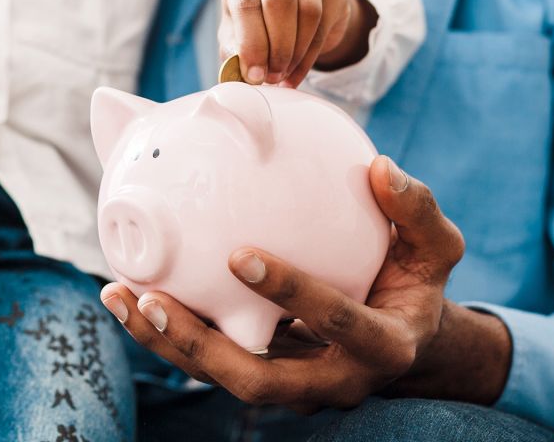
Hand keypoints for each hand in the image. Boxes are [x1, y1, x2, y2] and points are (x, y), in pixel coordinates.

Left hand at [101, 156, 464, 410]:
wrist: (405, 342)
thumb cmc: (415, 285)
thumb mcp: (434, 250)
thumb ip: (416, 212)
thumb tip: (380, 167)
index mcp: (382, 346)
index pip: (335, 322)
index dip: (290, 291)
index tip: (238, 254)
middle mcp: (333, 380)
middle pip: (257, 381)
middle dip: (200, 345)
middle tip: (151, 298)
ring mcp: (293, 386)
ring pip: (220, 380)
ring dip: (166, 343)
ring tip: (119, 295)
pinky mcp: (263, 376)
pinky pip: (209, 364)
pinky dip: (166, 335)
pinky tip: (127, 296)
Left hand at [218, 0, 376, 86]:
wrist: (294, 8)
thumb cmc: (255, 21)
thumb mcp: (235, 33)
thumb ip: (235, 49)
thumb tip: (243, 72)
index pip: (247, 3)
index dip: (252, 44)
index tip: (254, 75)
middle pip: (280, 1)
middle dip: (278, 47)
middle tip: (272, 76)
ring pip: (309, 11)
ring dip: (296, 52)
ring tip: (283, 74)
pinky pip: (326, 21)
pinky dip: (312, 54)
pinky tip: (299, 70)